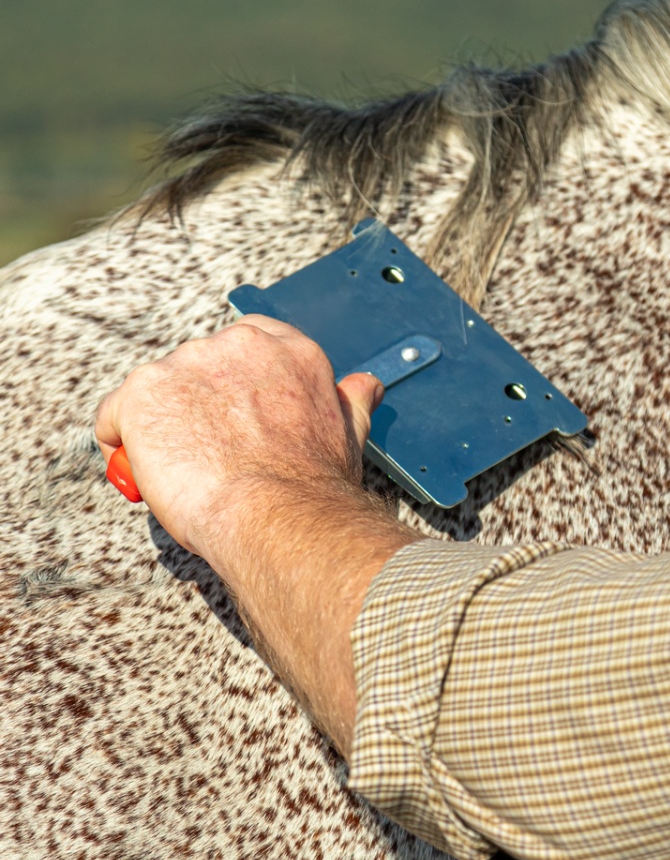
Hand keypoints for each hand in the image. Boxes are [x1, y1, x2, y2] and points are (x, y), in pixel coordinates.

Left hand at [96, 314, 417, 756]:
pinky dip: (124, 446)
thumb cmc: (314, 483)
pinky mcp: (143, 393)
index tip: (237, 417)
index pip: (248, 344)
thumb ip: (351, 399)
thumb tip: (365, 386)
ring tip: (185, 471)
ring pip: (156, 393)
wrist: (281, 515)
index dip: (236, 384)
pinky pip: (114, 419)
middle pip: (197, 368)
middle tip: (213, 454)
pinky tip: (153, 473)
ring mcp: (186, 365)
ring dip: (162, 427)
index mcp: (289, 349)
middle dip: (197, 406)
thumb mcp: (349, 430)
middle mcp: (238, 345)